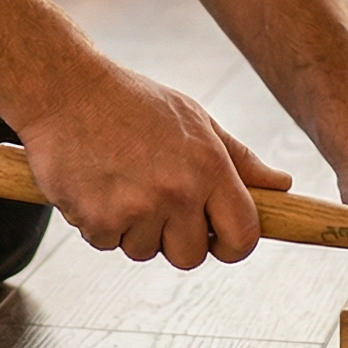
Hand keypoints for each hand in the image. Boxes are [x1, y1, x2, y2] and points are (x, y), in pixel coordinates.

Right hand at [11, 60, 292, 269]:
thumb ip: (239, 159)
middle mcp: (177, 191)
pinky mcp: (97, 219)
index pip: (243, 235)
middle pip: (191, 257)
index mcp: (209, 166)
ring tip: (120, 183)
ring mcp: (136, 208)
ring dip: (133, 229)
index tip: (218, 241)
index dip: (233, 246)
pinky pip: (106, 244)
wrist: (64, 89)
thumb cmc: (132, 101)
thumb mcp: (194, 119)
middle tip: (157, 205)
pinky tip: (95, 184)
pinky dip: (99, 223)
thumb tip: (282, 185)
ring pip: (144, 252)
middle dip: (175, 241)